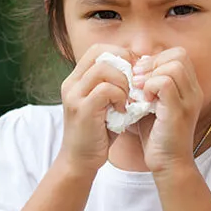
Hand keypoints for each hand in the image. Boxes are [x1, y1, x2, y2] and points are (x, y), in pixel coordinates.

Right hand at [57, 44, 130, 175]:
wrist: (80, 160)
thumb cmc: (98, 131)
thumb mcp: (104, 103)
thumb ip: (113, 84)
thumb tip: (138, 67)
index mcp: (76, 79)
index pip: (98, 49)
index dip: (120, 54)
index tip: (134, 71)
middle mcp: (71, 83)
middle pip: (100, 54)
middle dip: (124, 65)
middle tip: (134, 84)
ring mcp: (74, 95)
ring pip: (104, 69)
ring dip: (123, 82)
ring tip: (127, 99)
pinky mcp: (82, 109)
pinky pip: (106, 89)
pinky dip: (120, 97)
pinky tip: (123, 110)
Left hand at [132, 47, 204, 173]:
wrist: (167, 164)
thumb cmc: (156, 135)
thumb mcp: (151, 104)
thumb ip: (146, 85)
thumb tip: (130, 67)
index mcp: (189, 87)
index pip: (179, 54)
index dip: (157, 58)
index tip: (140, 74)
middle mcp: (194, 91)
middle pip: (179, 55)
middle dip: (153, 62)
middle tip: (137, 80)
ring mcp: (189, 100)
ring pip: (173, 66)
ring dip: (150, 74)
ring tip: (139, 90)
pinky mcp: (179, 111)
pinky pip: (165, 83)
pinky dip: (150, 86)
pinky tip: (143, 100)